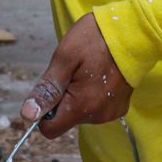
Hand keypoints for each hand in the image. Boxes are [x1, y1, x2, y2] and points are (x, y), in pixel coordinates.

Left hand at [19, 13, 131, 137]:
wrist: (134, 32)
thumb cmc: (96, 39)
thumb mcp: (65, 57)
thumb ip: (47, 88)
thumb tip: (27, 115)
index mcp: (82, 106)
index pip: (50, 129)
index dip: (43, 112)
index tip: (49, 89)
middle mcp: (98, 116)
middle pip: (66, 119)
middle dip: (62, 98)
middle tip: (72, 71)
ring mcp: (111, 113)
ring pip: (80, 113)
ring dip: (76, 95)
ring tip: (87, 69)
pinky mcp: (120, 107)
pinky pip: (95, 108)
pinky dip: (91, 94)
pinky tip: (99, 74)